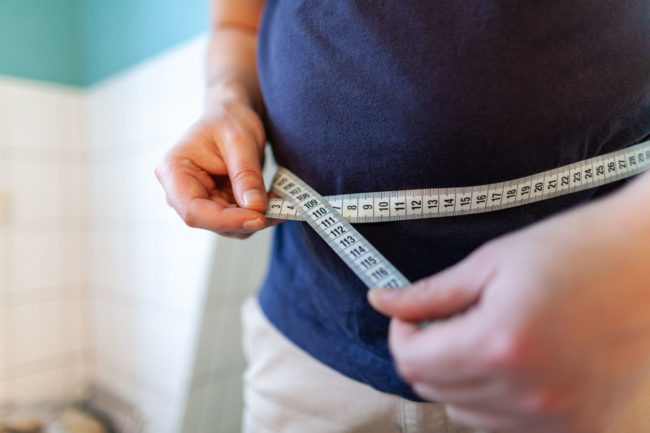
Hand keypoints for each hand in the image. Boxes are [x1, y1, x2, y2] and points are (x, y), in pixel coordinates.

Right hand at [155, 97, 275, 238]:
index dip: (226, 220)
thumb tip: (255, 208)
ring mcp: (199, 202)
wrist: (232, 115)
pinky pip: (238, 221)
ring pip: (228, 227)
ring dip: (256, 220)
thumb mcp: (240, 140)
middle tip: (280, 210)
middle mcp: (181, 192)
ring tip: (281, 202)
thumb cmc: (229, 120)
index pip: (193, 210)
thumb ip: (246, 174)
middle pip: (211, 222)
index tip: (258, 218)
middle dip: (245, 220)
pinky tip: (274, 202)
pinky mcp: (218, 206)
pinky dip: (258, 215)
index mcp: (173, 171)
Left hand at [369, 199, 649, 432]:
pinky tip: (514, 364)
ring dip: (459, 381)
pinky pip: (510, 429)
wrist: (648, 264)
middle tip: (450, 322)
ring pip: (467, 416)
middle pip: (434, 392)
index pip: (411, 363)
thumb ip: (430, 293)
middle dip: (427, 355)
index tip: (412, 317)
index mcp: (498, 345)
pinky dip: (496, 402)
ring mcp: (558, 418)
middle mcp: (527, 394)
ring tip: (486, 340)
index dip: (402, 334)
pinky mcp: (582, 428)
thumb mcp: (491, 263)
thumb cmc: (573, 250)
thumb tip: (381, 301)